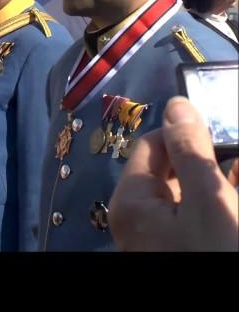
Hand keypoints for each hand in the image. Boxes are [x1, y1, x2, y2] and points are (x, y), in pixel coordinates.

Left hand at [109, 96, 238, 250]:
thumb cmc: (214, 253)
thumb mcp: (206, 201)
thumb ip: (189, 152)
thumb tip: (176, 105)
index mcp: (130, 202)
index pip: (151, 145)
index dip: (185, 131)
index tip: (221, 124)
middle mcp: (138, 218)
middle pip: (170, 169)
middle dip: (204, 154)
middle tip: (231, 138)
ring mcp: (158, 236)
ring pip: (189, 193)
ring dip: (215, 176)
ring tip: (235, 165)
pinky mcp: (180, 246)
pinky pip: (197, 215)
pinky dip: (218, 200)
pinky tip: (237, 182)